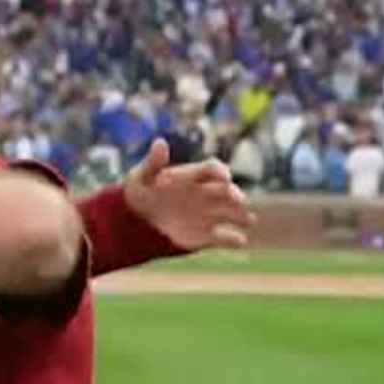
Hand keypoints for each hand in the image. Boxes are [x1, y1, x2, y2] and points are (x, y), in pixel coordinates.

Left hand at [124, 139, 254, 250]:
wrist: (135, 220)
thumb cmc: (140, 192)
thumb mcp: (142, 176)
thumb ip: (153, 162)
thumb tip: (159, 142)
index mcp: (194, 175)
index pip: (213, 169)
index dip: (220, 171)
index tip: (224, 177)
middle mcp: (207, 192)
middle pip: (228, 191)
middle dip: (235, 194)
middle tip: (237, 200)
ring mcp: (209, 213)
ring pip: (233, 213)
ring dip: (242, 216)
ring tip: (248, 220)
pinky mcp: (207, 235)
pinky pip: (226, 238)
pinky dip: (234, 239)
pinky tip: (240, 241)